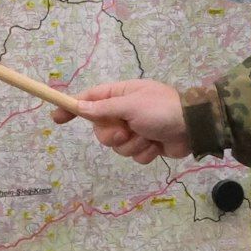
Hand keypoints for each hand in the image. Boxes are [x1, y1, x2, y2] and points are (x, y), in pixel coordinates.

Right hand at [51, 79, 189, 163]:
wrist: (194, 128)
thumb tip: (79, 106)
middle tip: (127, 131)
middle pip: (101, 129)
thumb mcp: (130, 105)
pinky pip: (133, 155)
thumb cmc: (161, 109)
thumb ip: (103, 107)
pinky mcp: (146, 145)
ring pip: (117, 146)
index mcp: (120, 95)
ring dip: (132, 144)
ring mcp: (135, 129)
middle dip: (113, 135)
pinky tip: (156, 146)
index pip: (89, 100)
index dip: (72, 108)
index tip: (56, 118)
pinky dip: (144, 152)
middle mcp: (125, 111)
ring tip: (148, 137)